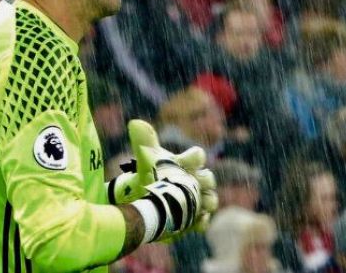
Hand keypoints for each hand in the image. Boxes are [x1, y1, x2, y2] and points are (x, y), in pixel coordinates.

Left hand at [127, 120, 217, 239]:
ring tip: (198, 205)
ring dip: (207, 201)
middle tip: (192, 183)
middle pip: (208, 178)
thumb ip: (144, 141)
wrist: (145, 197)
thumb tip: (134, 123)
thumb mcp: (147, 159)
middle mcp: (196, 180)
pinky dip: (201, 221)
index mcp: (186, 164)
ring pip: (211, 199)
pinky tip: (195, 222)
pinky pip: (204, 221)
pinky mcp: (193, 218)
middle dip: (204, 180)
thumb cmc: (151, 174)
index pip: (197, 156)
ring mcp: (197, 199)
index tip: (182, 161)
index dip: (194, 158)